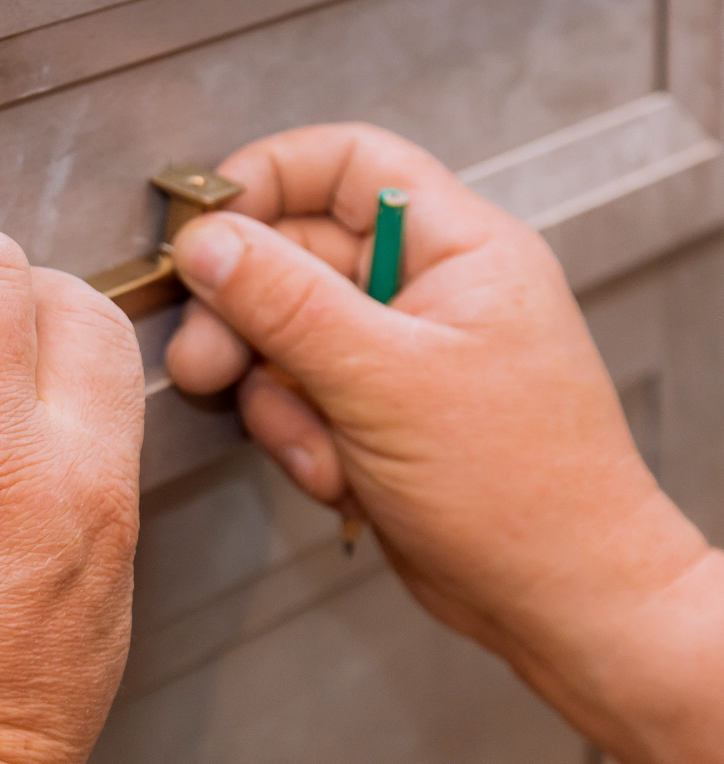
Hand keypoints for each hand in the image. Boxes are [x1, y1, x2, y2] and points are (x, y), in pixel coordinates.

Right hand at [165, 124, 721, 763]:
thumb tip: (209, 242)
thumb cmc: (522, 492)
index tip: (204, 228)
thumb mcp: (384, 380)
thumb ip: (286, 302)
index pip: (345, 163)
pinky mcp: (375, 410)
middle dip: (246, 315)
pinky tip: (337, 476)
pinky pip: (296, 397)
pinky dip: (298, 438)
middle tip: (211, 360)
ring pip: (283, 336)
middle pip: (295, 254)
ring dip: (277, 397)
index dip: (265, 181)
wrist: (558, 599)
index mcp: (459, 248)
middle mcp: (428, 288)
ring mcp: (399, 352)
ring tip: (314, 445)